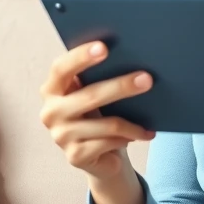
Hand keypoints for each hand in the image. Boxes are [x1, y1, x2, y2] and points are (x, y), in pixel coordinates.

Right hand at [39, 41, 155, 181]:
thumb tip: (132, 59)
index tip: (104, 47)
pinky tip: (143, 134)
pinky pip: (110, 142)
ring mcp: (61, 136)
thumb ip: (98, 78)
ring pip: (106, 123)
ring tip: (152, 120)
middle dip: (121, 86)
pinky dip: (130, 137)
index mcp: (52, 89)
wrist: (101, 154)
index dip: (81, 56)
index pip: (61, 68)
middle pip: (90, 95)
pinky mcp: (75, 156)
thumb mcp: (94, 94)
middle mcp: (51, 112)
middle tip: (146, 79)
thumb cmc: (98, 114)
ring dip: (133, 122)